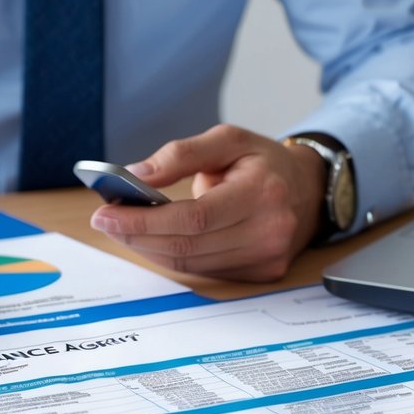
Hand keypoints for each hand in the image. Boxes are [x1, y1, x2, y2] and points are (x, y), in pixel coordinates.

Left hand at [89, 124, 324, 280]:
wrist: (310, 190)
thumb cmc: (264, 163)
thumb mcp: (228, 140)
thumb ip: (181, 154)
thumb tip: (136, 174)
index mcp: (262, 192)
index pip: (194, 217)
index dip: (145, 220)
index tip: (107, 213)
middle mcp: (269, 231)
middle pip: (187, 245)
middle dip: (137, 235)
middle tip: (104, 221)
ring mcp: (267, 258)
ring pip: (191, 264)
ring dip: (150, 248)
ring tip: (122, 227)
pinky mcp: (262, 274)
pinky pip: (204, 271)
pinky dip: (173, 257)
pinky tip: (154, 239)